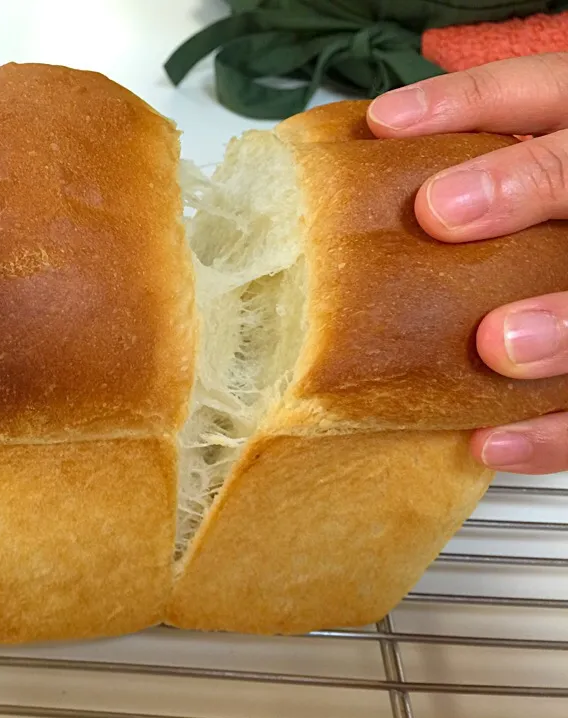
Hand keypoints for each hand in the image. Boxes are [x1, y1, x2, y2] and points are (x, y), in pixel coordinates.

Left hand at [367, 53, 567, 474]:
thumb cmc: (543, 210)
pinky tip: (491, 441)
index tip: (385, 125)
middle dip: (525, 185)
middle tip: (440, 212)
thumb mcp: (526, 161)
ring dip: (563, 322)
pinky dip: (557, 429)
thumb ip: (472, 158)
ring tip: (497, 346)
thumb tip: (355, 170)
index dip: (467, 104)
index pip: (540, 89)